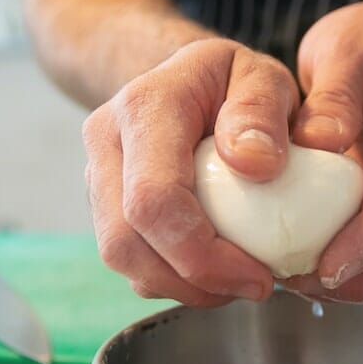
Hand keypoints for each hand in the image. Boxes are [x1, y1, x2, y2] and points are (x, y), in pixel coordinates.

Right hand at [83, 38, 300, 305]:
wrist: (190, 78)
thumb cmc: (231, 81)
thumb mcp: (264, 77)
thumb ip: (263, 110)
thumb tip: (255, 164)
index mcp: (145, 107)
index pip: (153, 198)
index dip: (202, 254)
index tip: (259, 275)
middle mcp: (107, 141)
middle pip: (126, 242)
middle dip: (192, 282)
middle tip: (255, 286)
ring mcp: (99, 176)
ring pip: (123, 259)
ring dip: (183, 287)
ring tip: (238, 279)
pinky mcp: (106, 205)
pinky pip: (130, 261)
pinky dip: (173, 280)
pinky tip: (216, 268)